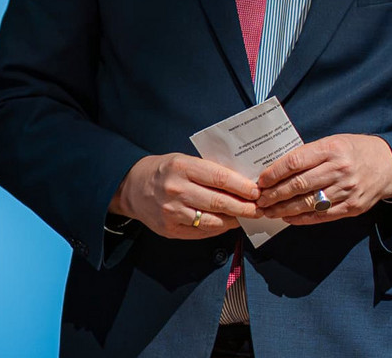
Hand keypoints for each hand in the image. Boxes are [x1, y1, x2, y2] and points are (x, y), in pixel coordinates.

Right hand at [109, 153, 261, 238]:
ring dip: (234, 220)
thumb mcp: (183, 161)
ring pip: (213, 221)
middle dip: (244, 207)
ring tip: (246, 217)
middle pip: (219, 202)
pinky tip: (227, 223)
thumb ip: (208, 171)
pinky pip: (201, 231)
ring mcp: (172, 212)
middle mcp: (176, 190)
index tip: (257, 191)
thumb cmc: (164, 171)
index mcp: (181, 167)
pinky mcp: (170, 229)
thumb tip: (241, 183)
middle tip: (259, 209)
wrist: (132, 188)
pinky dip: (218, 228)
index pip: (219, 178)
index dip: (242, 187)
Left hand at [257, 134, 391, 223]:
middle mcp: (339, 170)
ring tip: (268, 211)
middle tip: (259, 199)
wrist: (389, 165)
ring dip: (284, 209)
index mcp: (331, 149)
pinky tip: (288, 217)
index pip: (295, 162)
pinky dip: (302, 218)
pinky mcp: (352, 207)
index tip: (261, 181)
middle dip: (275, 194)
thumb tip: (276, 169)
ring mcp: (346, 190)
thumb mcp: (331, 142)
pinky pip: (322, 215)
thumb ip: (307, 154)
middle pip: (299, 185)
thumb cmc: (353, 150)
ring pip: (308, 203)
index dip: (274, 173)